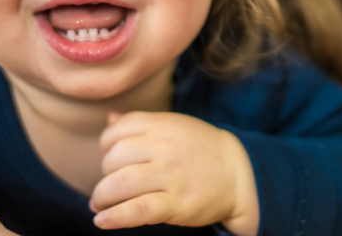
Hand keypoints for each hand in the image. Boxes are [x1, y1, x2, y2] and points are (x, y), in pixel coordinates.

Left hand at [90, 112, 258, 234]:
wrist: (240, 173)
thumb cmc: (202, 150)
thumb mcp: (175, 127)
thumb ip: (141, 124)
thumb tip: (109, 119)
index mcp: (162, 125)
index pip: (116, 131)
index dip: (105, 146)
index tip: (110, 159)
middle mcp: (164, 147)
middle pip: (114, 159)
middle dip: (105, 175)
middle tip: (110, 186)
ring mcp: (170, 175)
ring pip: (120, 184)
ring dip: (103, 197)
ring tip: (102, 204)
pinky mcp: (176, 203)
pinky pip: (138, 210)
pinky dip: (115, 217)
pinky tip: (102, 220)